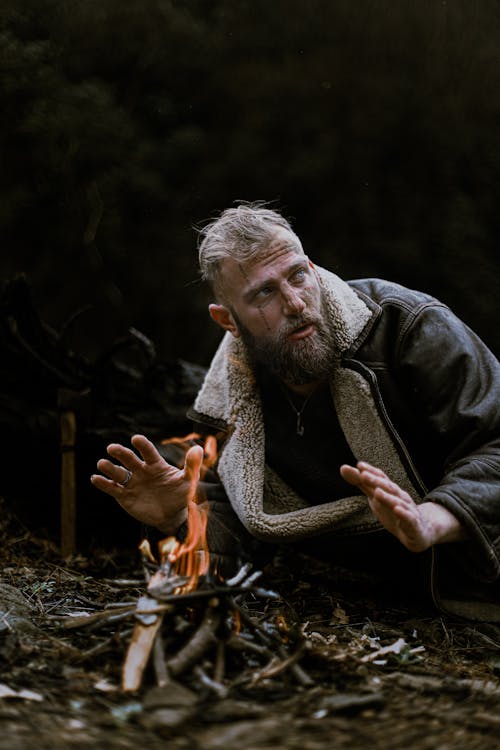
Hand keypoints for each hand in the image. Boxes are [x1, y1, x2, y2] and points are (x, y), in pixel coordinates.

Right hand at [90, 434, 203, 533]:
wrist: (172, 515)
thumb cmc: (180, 495)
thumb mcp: (188, 481)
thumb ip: (192, 466)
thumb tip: (198, 449)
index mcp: (156, 464)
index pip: (148, 451)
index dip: (142, 445)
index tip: (136, 439)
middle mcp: (141, 470)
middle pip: (128, 458)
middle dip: (120, 453)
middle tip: (112, 448)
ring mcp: (132, 483)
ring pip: (118, 472)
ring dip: (109, 467)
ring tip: (101, 463)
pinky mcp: (124, 496)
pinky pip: (112, 488)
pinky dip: (103, 483)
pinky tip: (95, 478)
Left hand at [340, 461, 465, 551]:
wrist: (421, 532)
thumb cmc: (394, 512)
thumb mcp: (375, 497)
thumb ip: (361, 484)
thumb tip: (343, 468)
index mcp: (390, 490)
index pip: (381, 478)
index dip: (371, 472)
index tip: (359, 465)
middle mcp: (400, 497)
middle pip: (388, 487)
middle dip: (376, 480)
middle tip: (363, 474)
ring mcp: (408, 510)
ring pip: (398, 502)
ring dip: (387, 497)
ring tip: (376, 492)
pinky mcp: (414, 524)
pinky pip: (409, 518)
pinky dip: (403, 513)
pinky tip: (397, 509)